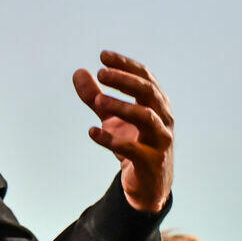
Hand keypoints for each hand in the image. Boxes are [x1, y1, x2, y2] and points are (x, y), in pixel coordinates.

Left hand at [73, 50, 173, 212]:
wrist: (148, 185)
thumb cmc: (133, 144)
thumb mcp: (112, 118)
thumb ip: (95, 96)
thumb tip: (78, 72)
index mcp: (156, 104)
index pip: (145, 77)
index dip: (125, 65)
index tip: (103, 55)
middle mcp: (163, 119)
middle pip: (148, 92)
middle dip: (125, 80)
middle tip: (101, 73)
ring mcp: (160, 141)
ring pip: (146, 117)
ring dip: (121, 106)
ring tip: (98, 101)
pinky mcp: (151, 162)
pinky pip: (133, 149)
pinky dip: (111, 140)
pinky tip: (92, 132)